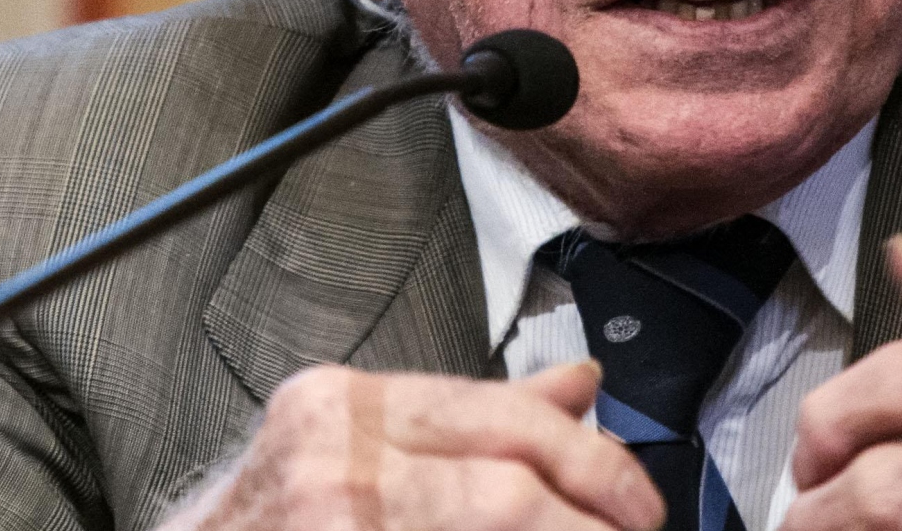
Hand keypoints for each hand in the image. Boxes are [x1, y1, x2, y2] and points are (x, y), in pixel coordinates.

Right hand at [162, 360, 663, 530]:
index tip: (636, 498)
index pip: (504, 414)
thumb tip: (578, 385)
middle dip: (595, 513)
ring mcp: (333, 521)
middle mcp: (334, 457)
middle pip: (512, 480)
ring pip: (500, 523)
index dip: (593, 460)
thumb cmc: (265, 530)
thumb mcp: (354, 451)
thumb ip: (466, 420)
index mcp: (346, 407)